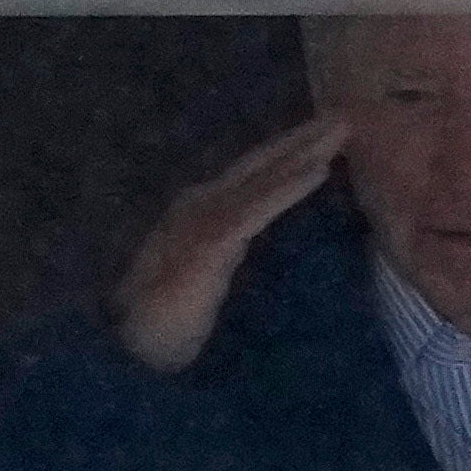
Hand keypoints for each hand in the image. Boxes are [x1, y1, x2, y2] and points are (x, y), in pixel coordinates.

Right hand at [113, 118, 343, 374]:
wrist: (126, 354)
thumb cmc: (161, 329)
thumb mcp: (202, 285)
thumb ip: (226, 259)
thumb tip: (247, 246)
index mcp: (201, 216)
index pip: (251, 180)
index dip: (287, 157)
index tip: (324, 141)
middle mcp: (201, 206)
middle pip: (261, 166)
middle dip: (302, 140)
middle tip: (343, 117)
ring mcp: (204, 220)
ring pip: (264, 178)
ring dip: (304, 152)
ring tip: (341, 130)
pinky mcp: (212, 242)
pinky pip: (259, 207)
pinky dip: (290, 187)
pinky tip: (318, 171)